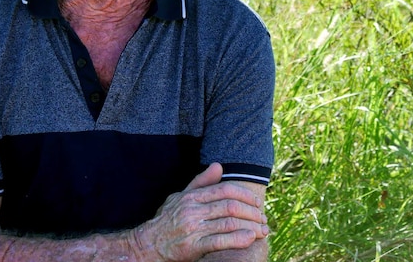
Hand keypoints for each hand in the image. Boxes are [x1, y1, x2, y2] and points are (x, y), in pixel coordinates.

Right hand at [131, 163, 268, 261]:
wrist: (148, 245)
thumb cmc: (166, 221)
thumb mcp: (179, 197)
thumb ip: (200, 182)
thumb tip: (218, 165)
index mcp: (192, 197)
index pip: (225, 190)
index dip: (245, 195)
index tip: (257, 203)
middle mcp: (193, 210)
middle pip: (231, 206)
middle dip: (252, 212)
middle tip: (264, 219)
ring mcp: (193, 228)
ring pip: (230, 223)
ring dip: (251, 226)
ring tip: (262, 231)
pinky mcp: (193, 247)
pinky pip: (221, 241)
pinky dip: (239, 239)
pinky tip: (250, 239)